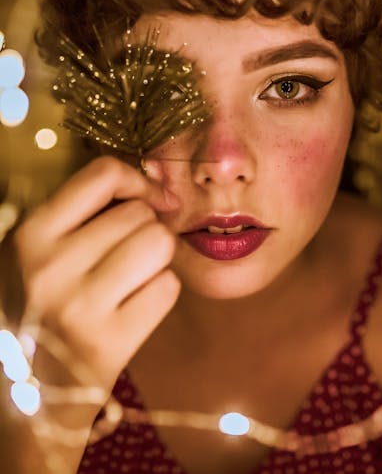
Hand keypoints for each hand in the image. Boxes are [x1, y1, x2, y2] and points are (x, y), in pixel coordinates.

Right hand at [14, 156, 180, 393]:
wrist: (26, 395)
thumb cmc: (42, 309)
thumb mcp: (39, 254)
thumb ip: (82, 216)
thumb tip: (155, 190)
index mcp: (30, 236)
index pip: (103, 174)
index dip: (138, 181)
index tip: (152, 199)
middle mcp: (48, 268)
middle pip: (141, 213)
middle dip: (146, 229)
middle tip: (127, 257)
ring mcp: (78, 308)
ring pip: (160, 243)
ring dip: (157, 259)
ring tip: (133, 278)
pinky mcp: (108, 345)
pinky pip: (168, 287)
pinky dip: (161, 292)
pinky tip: (135, 307)